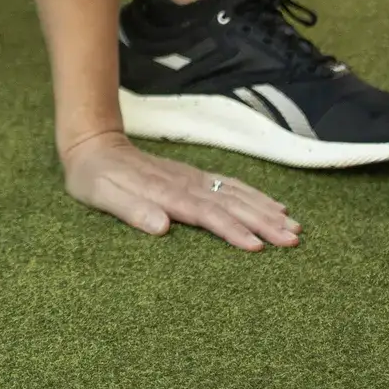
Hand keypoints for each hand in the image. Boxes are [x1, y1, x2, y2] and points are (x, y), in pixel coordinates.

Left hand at [60, 131, 302, 251]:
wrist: (93, 142)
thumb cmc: (93, 176)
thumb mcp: (100, 194)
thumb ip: (130, 209)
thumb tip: (161, 226)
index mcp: (164, 192)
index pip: (205, 214)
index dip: (232, 230)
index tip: (258, 246)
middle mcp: (184, 183)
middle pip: (230, 203)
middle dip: (263, 222)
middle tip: (293, 240)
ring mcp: (192, 177)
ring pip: (236, 193)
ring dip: (266, 210)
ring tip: (295, 227)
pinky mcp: (194, 176)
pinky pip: (231, 185)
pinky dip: (255, 196)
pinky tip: (274, 206)